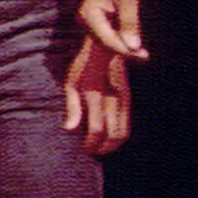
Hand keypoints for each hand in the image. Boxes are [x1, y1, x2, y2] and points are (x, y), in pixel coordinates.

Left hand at [64, 34, 136, 155]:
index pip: (96, 128)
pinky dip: (119, 136)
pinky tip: (108, 138)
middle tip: (90, 152)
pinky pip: (127, 125)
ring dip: (111, 145)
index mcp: (95, 93)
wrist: (106, 45)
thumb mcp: (71, 82)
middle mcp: (112, 97)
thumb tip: (68, 130)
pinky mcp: (128, 98)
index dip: (91, 143)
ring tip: (99, 148)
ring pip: (123, 132)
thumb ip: (72, 107)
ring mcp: (123, 98)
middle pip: (112, 134)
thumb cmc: (83, 65)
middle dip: (101, 148)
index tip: (83, 148)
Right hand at [78, 0, 144, 66]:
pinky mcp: (94, 20)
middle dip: (125, 50)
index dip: (126, 50)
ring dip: (123, 46)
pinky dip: (120, 39)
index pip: (108, 40)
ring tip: (142, 51)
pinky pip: (107, 35)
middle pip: (106, 44)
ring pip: (106, 41)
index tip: (144, 55)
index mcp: (89, 14)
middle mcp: (84, 20)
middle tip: (146, 55)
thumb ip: (129, 22)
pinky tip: (134, 41)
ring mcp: (87, 21)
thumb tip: (133, 46)